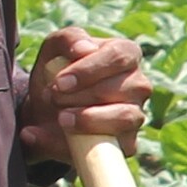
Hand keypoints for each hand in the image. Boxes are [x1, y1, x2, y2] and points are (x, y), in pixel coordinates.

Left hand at [21, 27, 156, 161]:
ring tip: (61, 119)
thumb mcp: (53, 51)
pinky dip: (83, 145)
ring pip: (125, 117)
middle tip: (53, 98)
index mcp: (126, 54)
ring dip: (88, 119)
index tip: (60, 83)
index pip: (119, 56)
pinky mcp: (129, 143)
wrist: (47, 112)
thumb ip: (67, 39)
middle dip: (82, 95)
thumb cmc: (57, 74)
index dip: (90, 70)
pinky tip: (61, 139)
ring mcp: (137, 114)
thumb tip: (83, 49)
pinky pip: (115, 147)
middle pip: (122, 87)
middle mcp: (139, 84)